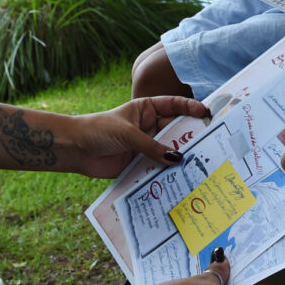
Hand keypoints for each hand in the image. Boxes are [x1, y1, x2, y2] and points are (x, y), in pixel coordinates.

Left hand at [73, 95, 208, 178]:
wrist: (75, 149)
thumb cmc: (99, 130)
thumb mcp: (128, 134)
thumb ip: (152, 146)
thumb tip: (177, 159)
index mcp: (146, 109)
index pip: (173, 106)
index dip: (190, 108)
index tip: (206, 113)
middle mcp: (149, 126)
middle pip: (175, 130)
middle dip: (190, 136)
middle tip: (209, 144)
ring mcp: (145, 146)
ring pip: (168, 151)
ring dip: (180, 158)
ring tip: (198, 164)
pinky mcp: (139, 164)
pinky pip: (157, 168)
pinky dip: (166, 173)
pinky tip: (179, 178)